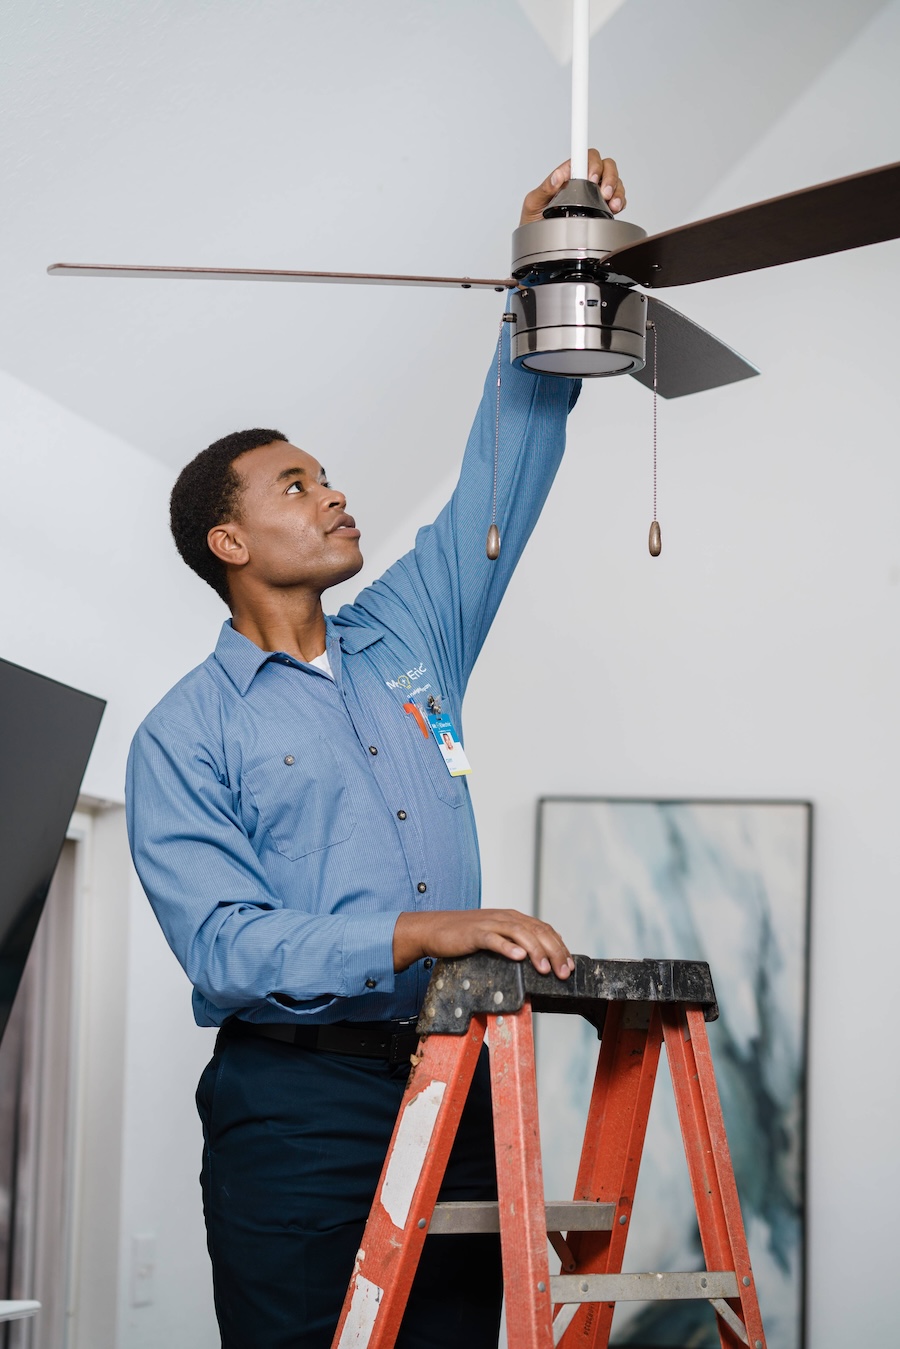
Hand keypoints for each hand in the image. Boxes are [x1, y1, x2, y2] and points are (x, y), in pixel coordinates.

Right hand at [393, 908, 574, 979]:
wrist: (434, 929)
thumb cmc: (464, 936)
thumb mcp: (494, 936)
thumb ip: (513, 943)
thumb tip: (535, 961)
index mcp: (512, 918)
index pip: (543, 929)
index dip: (559, 946)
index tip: (569, 965)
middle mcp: (504, 917)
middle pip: (537, 931)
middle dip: (554, 952)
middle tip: (563, 972)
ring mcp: (490, 924)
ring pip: (520, 933)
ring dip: (536, 951)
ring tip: (545, 968)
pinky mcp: (474, 933)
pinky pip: (494, 939)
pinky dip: (508, 947)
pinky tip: (518, 956)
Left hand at [519, 149, 625, 225]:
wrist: (538, 243)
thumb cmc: (534, 220)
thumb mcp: (533, 203)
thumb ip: (545, 187)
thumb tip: (558, 176)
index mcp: (567, 176)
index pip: (584, 157)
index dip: (591, 163)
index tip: (591, 177)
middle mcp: (582, 182)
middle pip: (604, 164)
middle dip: (608, 176)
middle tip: (602, 192)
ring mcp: (593, 194)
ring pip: (613, 179)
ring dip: (616, 188)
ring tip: (610, 201)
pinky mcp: (602, 208)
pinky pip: (617, 197)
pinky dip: (620, 200)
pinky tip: (614, 208)